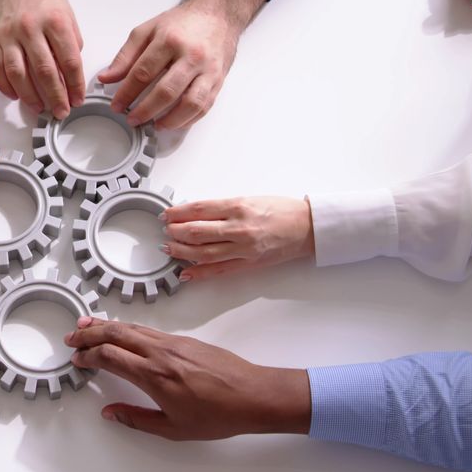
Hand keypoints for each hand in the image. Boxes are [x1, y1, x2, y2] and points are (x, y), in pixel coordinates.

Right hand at [0, 0, 84, 118]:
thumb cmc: (45, 0)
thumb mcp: (68, 18)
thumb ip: (70, 47)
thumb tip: (71, 78)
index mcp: (55, 23)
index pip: (69, 61)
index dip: (75, 85)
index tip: (78, 98)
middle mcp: (31, 28)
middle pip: (45, 71)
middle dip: (55, 96)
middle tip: (61, 111)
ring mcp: (10, 35)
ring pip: (19, 74)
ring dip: (30, 96)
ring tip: (40, 107)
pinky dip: (6, 86)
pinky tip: (16, 96)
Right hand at [64, 317, 309, 440]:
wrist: (254, 396)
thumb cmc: (218, 416)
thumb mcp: (173, 428)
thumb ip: (136, 419)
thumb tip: (110, 412)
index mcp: (154, 376)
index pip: (110, 356)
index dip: (88, 356)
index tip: (76, 360)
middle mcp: (160, 353)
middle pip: (116, 333)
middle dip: (90, 333)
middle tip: (72, 337)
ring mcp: (173, 343)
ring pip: (132, 327)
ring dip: (106, 325)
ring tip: (88, 326)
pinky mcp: (184, 340)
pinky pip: (147, 329)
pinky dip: (127, 328)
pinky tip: (121, 332)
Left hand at [98, 0, 264, 130]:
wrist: (217, 15)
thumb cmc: (182, 23)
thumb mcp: (147, 31)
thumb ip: (125, 56)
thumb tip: (106, 78)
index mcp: (169, 40)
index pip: (142, 73)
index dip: (126, 93)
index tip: (116, 105)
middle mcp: (191, 55)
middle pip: (166, 91)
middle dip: (145, 110)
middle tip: (132, 119)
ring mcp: (208, 70)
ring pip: (190, 103)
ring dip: (170, 120)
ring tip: (155, 125)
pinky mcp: (218, 80)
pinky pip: (204, 106)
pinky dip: (188, 119)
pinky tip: (174, 122)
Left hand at [161, 196, 313, 280]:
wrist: (306, 227)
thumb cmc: (281, 210)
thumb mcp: (249, 199)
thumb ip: (223, 208)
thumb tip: (196, 213)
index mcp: (238, 206)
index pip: (199, 209)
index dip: (178, 212)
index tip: (166, 214)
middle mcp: (239, 228)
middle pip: (196, 232)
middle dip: (176, 231)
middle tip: (166, 230)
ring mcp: (243, 248)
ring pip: (203, 252)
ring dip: (181, 251)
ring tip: (169, 248)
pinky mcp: (248, 264)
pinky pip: (218, 270)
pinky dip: (199, 272)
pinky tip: (186, 272)